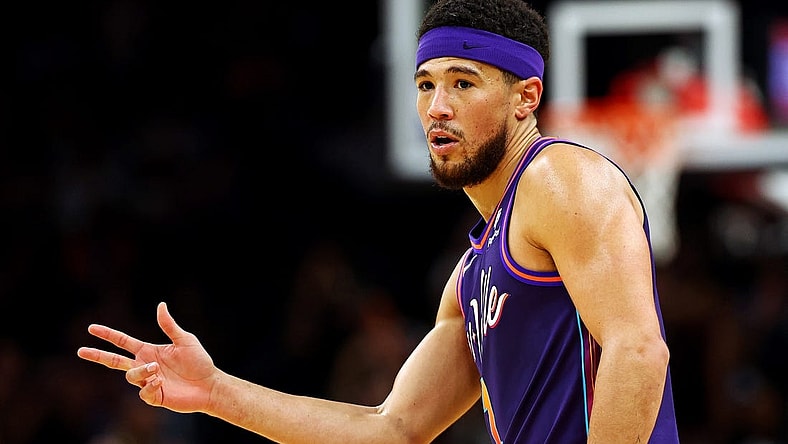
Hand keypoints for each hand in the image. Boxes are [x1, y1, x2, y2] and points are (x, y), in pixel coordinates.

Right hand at [77, 302, 215, 412]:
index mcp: (149, 350)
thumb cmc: (199, 361)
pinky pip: (143, 392)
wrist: (209, 385)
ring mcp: (147, 381)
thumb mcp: (185, 339)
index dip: (108, 335)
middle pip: (115, 361)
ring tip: (158, 370)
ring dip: (142, 371)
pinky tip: (161, 382)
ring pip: (131, 376)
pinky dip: (150, 385)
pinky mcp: (154, 396)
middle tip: (80, 350)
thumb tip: (160, 305)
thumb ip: (169, 325)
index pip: (123, 342)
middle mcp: (145, 365)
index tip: (91, 328)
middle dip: (97, 355)